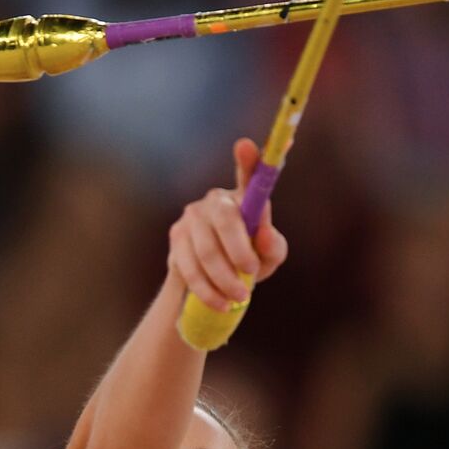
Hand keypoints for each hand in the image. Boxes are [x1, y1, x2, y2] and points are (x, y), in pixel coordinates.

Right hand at [168, 138, 287, 311]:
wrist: (211, 285)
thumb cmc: (247, 263)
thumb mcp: (268, 258)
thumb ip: (273, 246)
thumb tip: (263, 233)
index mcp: (243, 197)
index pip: (249, 174)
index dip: (249, 160)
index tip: (246, 145)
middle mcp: (215, 200)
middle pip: (225, 218)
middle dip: (240, 250)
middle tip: (252, 272)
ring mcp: (191, 218)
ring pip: (206, 249)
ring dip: (225, 278)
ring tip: (240, 297)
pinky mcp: (176, 240)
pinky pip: (189, 267)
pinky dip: (208, 290)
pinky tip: (222, 304)